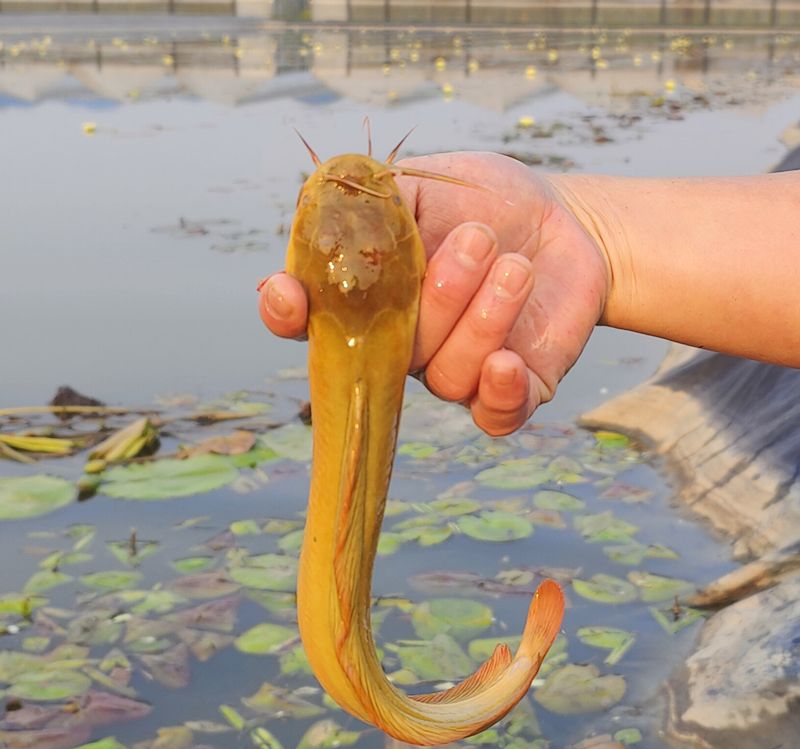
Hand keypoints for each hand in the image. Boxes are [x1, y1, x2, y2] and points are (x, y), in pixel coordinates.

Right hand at [259, 152, 608, 434]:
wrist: (565, 222)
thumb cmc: (485, 201)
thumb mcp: (429, 183)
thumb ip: (378, 199)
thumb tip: (326, 202)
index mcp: (372, 296)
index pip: (313, 320)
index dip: (288, 314)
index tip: (287, 291)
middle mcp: (405, 345)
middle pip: (392, 351)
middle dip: (437, 296)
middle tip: (479, 238)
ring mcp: (457, 371)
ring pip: (448, 376)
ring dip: (483, 320)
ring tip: (516, 266)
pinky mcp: (511, 389)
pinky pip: (494, 415)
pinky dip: (498, 393)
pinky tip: (509, 362)